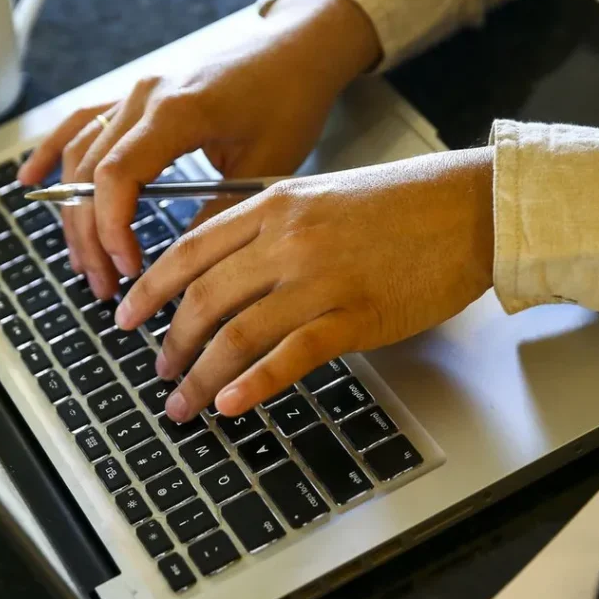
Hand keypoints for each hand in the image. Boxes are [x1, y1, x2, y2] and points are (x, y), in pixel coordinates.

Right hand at [16, 0, 380, 298]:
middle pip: (91, 173)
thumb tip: (183, 266)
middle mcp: (145, 96)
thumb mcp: (267, 165)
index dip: (111, 228)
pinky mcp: (137, 95)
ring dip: (76, 212)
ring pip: (81, 155)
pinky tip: (29, 182)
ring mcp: (136, 92)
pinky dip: (53, 153)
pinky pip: (82, 122)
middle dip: (91, 235)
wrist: (298, 49)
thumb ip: (219, 213)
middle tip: (105, 284)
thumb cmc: (291, 99)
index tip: (128, 269)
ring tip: (86, 262)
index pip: (117, 176)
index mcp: (177, 111)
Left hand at [115, 148, 495, 420]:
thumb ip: (272, 227)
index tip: (127, 315)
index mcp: (275, 204)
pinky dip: (255, 383)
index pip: (191, 250)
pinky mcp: (356, 315)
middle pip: (205, 296)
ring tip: (183, 402)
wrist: (470, 207)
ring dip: (201, 375)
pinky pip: (291, 355)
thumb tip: (228, 272)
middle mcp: (289, 239)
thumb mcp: (323, 195)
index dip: (150, 288)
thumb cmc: (403, 203)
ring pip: (238, 332)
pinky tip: (231, 404)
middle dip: (171, 341)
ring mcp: (322, 278)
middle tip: (158, 370)